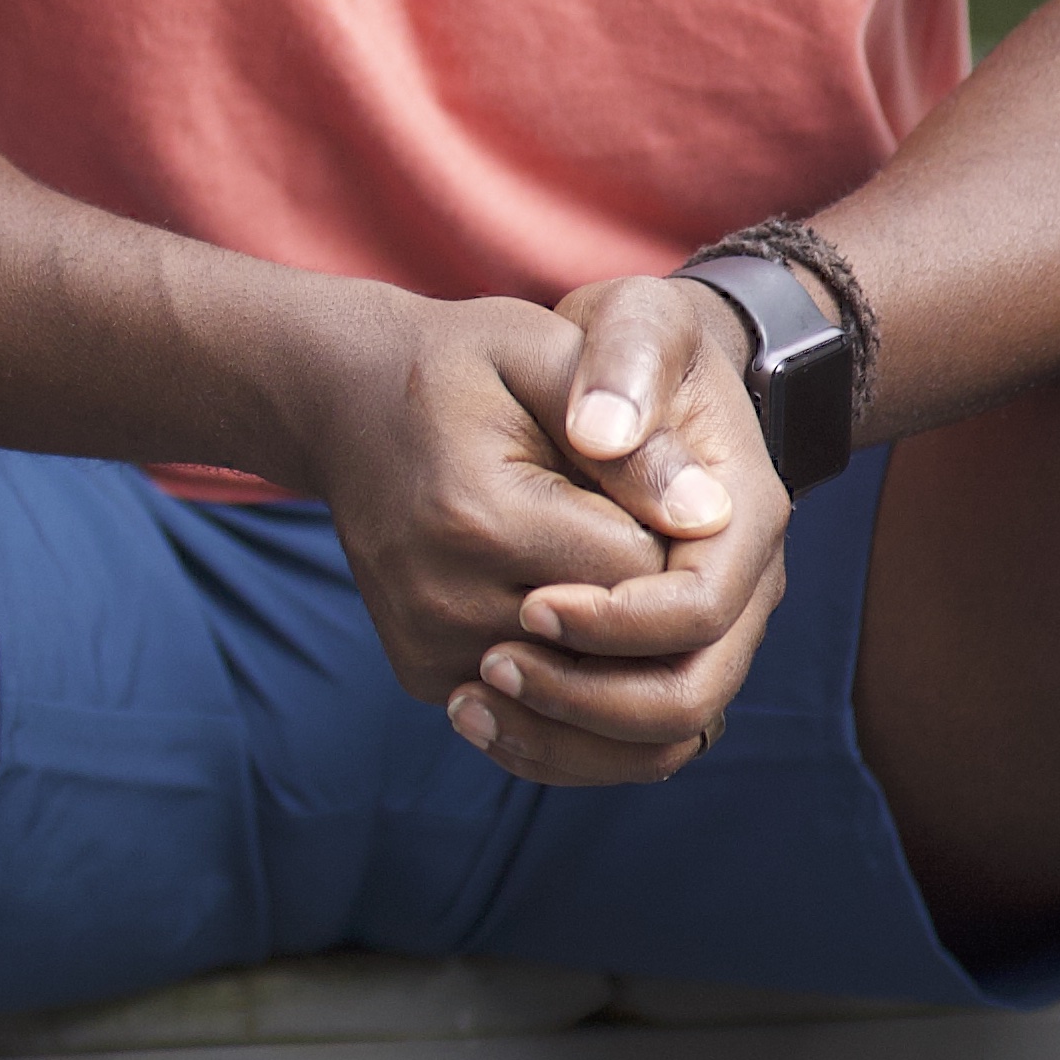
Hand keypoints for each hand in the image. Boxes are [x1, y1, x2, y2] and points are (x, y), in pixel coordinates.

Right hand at [279, 277, 785, 788]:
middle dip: (649, 592)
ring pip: (585, 690)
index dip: (672, 533)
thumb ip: (632, 434)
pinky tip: (564, 595)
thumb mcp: (547, 355)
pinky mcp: (425, 677)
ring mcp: (430, 651)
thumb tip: (712, 515)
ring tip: (599, 557)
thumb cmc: (464, 367)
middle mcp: (445, 603)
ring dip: (617, 641)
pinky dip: (573, 666)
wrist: (348, 405)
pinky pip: (540, 705)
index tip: (646, 481)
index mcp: (482, 518)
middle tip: (623, 513)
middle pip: (616, 646)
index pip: (640, 572)